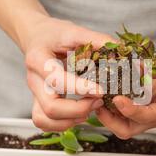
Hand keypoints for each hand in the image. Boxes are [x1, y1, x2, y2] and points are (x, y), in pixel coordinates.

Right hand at [24, 16, 112, 130]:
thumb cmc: (54, 34)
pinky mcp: (38, 102)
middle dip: (78, 109)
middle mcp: (34, 80)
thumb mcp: (74, 31)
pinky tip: (79, 115)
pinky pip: (44, 122)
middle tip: (99, 101)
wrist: (35, 37)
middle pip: (50, 107)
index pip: (58, 81)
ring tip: (90, 110)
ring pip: (43, 119)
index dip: (80, 89)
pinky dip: (63, 124)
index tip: (101, 90)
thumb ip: (96, 39)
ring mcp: (34, 93)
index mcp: (38, 59)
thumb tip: (121, 49)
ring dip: (70, 120)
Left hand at [95, 45, 155, 138]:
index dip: (129, 110)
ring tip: (97, 96)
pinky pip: (125, 112)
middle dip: (111, 120)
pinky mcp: (144, 106)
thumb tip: (134, 67)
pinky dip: (112, 105)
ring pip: (125, 123)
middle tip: (97, 102)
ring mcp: (151, 112)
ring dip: (109, 114)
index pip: (147, 117)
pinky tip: (104, 91)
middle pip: (130, 129)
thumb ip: (155, 65)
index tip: (116, 98)